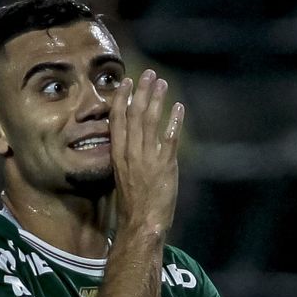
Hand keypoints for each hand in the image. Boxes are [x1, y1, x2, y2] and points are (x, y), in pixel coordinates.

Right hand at [108, 69, 184, 238]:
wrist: (141, 222)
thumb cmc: (132, 203)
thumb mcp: (122, 175)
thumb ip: (126, 155)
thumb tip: (131, 140)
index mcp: (117, 154)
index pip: (117, 120)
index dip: (122, 99)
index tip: (127, 82)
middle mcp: (130, 152)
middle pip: (135, 114)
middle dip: (142, 91)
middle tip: (148, 74)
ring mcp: (147, 157)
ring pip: (151, 121)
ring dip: (157, 100)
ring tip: (163, 83)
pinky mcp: (165, 165)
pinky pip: (169, 137)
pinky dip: (174, 120)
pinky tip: (179, 107)